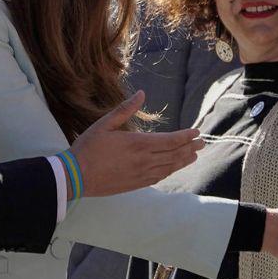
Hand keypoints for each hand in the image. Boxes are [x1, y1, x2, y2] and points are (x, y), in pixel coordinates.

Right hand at [70, 90, 202, 197]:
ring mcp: (141, 174)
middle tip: (201, 143)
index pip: (171, 140)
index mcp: (138, 143)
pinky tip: (173, 168)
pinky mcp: (136, 184)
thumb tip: (141, 94)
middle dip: (190, 148)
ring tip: (193, 156)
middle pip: (174, 154)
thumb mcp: (104, 124)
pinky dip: (170, 171)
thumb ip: (125, 109)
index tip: (196, 132)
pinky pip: (159, 178)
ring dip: (183, 161)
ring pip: (169, 167)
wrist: (75, 176)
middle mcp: (144, 160)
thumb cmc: (88, 148)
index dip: (186, 136)